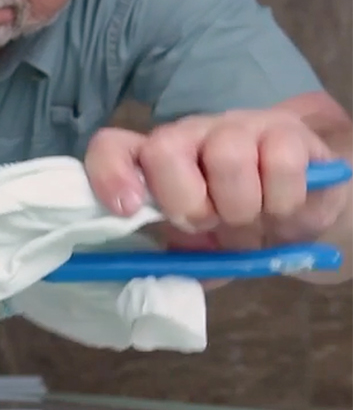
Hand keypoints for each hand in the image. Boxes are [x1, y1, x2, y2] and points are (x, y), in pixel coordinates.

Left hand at [84, 108, 350, 251]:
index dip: (109, 173)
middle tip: (206, 225)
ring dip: (239, 207)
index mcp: (155, 162)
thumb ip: (171, 259)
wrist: (300, 212)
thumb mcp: (198, 250)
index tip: (126, 210)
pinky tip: (281, 210)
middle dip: (184, 201)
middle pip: (164, 147)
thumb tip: (144, 282)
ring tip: (248, 219)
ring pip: (227, 157)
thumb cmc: (233, 229)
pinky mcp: (287, 131)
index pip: (112, 146)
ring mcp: (237, 127)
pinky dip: (282, 201)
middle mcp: (190, 135)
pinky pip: (280, 163)